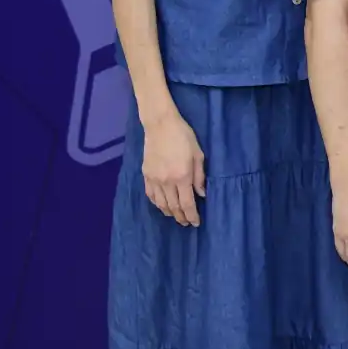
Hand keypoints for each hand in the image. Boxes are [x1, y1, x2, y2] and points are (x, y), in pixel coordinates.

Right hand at [141, 111, 205, 226]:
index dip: (192, 216)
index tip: (196, 223)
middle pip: (174, 207)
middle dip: (181, 217)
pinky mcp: (145, 175)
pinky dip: (157, 204)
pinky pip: (150, 195)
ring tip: (176, 216)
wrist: (160, 125)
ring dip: (169, 213)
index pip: (187, 204)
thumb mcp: (198, 155)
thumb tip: (201, 194)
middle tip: (187, 222)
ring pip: (161, 204)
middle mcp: (167, 182)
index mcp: (182, 177)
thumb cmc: (183, 137)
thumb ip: (199, 177)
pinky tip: (162, 206)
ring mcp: (154, 179)